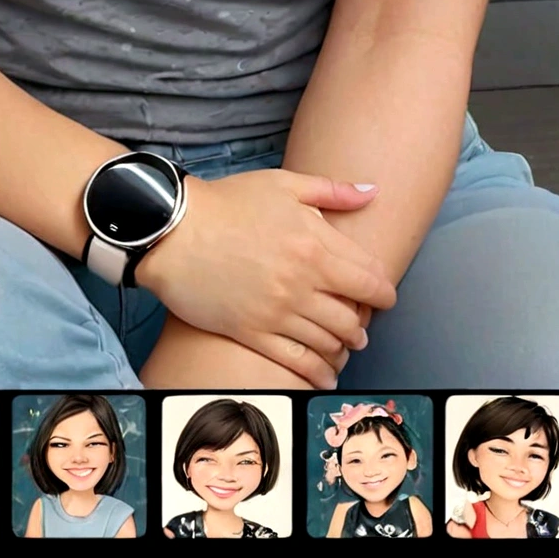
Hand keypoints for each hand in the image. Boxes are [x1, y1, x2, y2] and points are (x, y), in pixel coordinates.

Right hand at [136, 169, 395, 389]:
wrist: (175, 230)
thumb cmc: (229, 202)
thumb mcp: (283, 183)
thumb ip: (332, 190)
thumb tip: (373, 192)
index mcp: (315, 244)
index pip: (370, 278)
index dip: (383, 291)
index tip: (382, 295)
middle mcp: (303, 282)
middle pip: (354, 316)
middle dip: (364, 322)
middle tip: (362, 323)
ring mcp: (278, 311)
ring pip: (330, 341)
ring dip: (344, 346)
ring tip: (345, 345)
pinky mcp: (254, 332)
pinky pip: (298, 362)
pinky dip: (318, 372)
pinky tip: (326, 374)